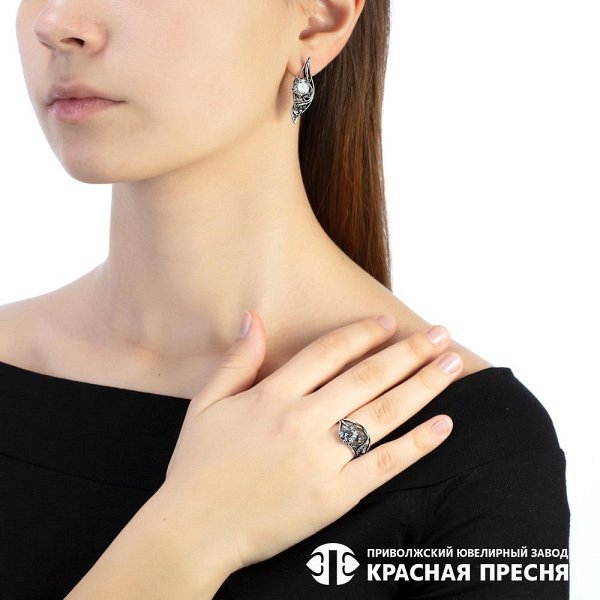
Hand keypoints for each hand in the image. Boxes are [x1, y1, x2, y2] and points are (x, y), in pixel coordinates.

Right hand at [162, 312, 461, 574]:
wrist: (195, 530)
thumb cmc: (198, 466)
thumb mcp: (207, 404)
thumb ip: (237, 361)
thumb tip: (254, 319)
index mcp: (272, 395)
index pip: (329, 352)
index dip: (363, 334)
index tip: (389, 323)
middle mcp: (302, 420)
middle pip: (368, 377)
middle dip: (409, 352)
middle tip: (440, 333)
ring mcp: (322, 458)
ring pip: (384, 413)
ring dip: (423, 385)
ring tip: (452, 364)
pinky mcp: (337, 495)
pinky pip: (385, 463)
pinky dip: (418, 443)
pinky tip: (444, 425)